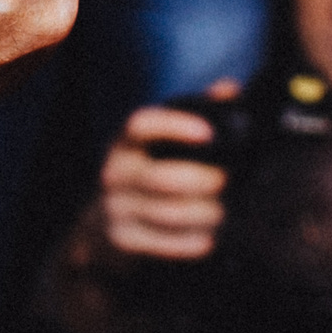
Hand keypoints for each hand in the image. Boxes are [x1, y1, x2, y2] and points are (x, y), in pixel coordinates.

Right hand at [87, 88, 236, 262]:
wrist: (101, 223)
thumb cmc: (144, 172)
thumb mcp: (158, 142)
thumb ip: (194, 113)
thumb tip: (230, 89)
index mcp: (125, 143)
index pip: (140, 125)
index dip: (174, 126)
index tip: (208, 132)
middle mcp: (115, 172)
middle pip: (161, 177)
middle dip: (202, 181)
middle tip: (226, 181)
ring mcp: (116, 207)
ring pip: (167, 213)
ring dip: (204, 214)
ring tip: (224, 211)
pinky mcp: (123, 238)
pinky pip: (164, 243)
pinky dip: (192, 241)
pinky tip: (209, 235)